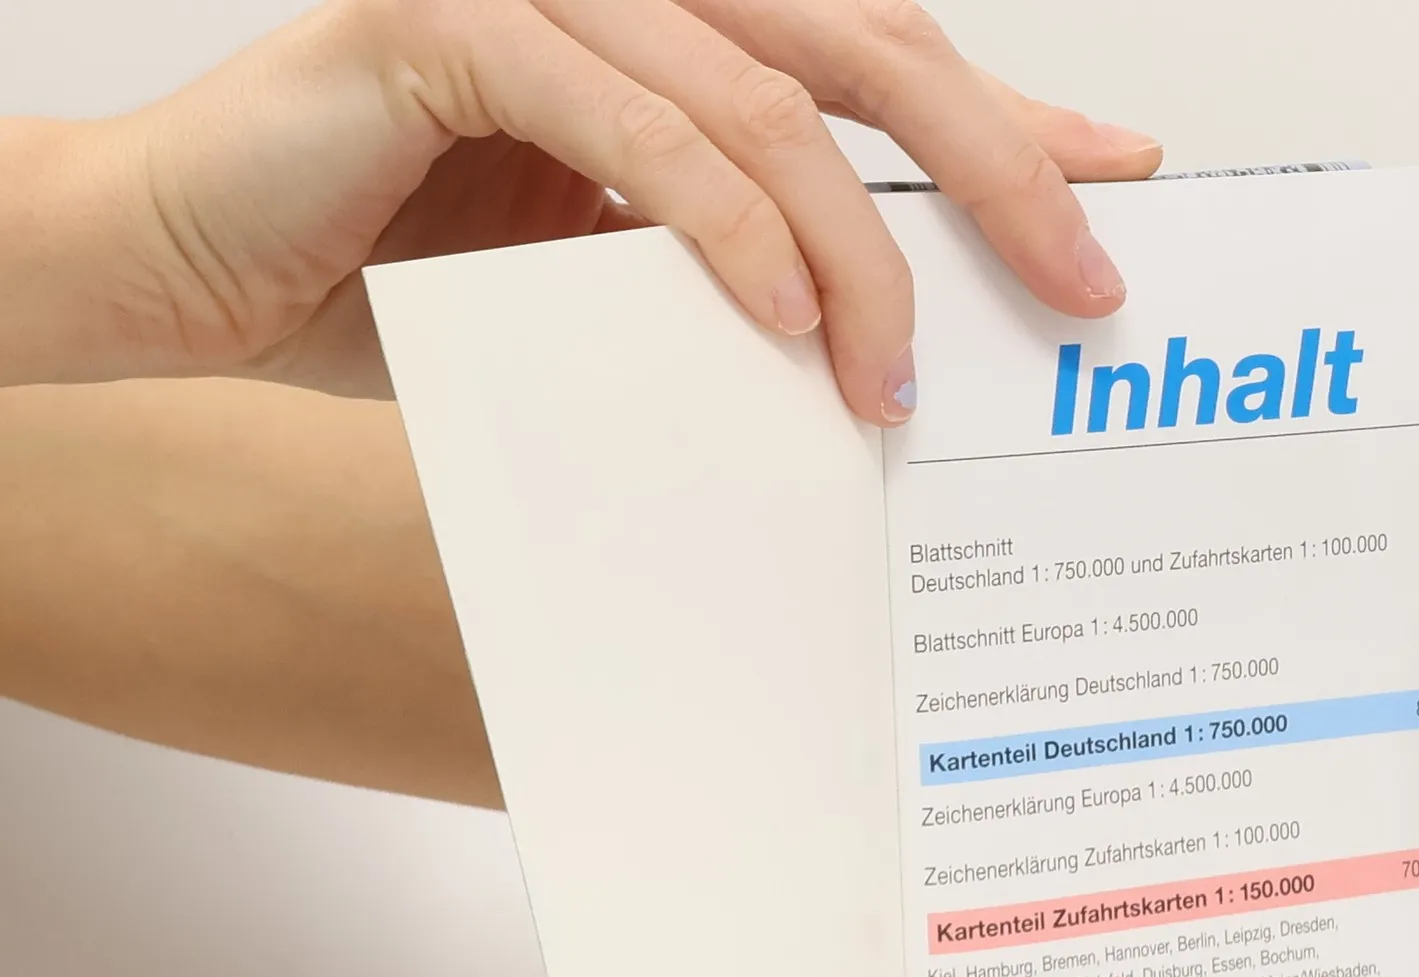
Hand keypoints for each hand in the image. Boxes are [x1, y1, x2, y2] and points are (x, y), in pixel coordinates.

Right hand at [33, 0, 1159, 413]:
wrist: (181, 268)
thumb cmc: (386, 275)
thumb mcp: (607, 286)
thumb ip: (726, 277)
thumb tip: (865, 348)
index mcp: (676, 40)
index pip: (877, 65)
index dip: (1007, 123)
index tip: (1116, 186)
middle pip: (863, 53)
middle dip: (992, 170)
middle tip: (1078, 278)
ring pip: (762, 98)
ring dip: (854, 244)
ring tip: (898, 379)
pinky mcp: (447, 27)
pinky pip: (628, 125)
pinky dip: (718, 224)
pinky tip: (782, 319)